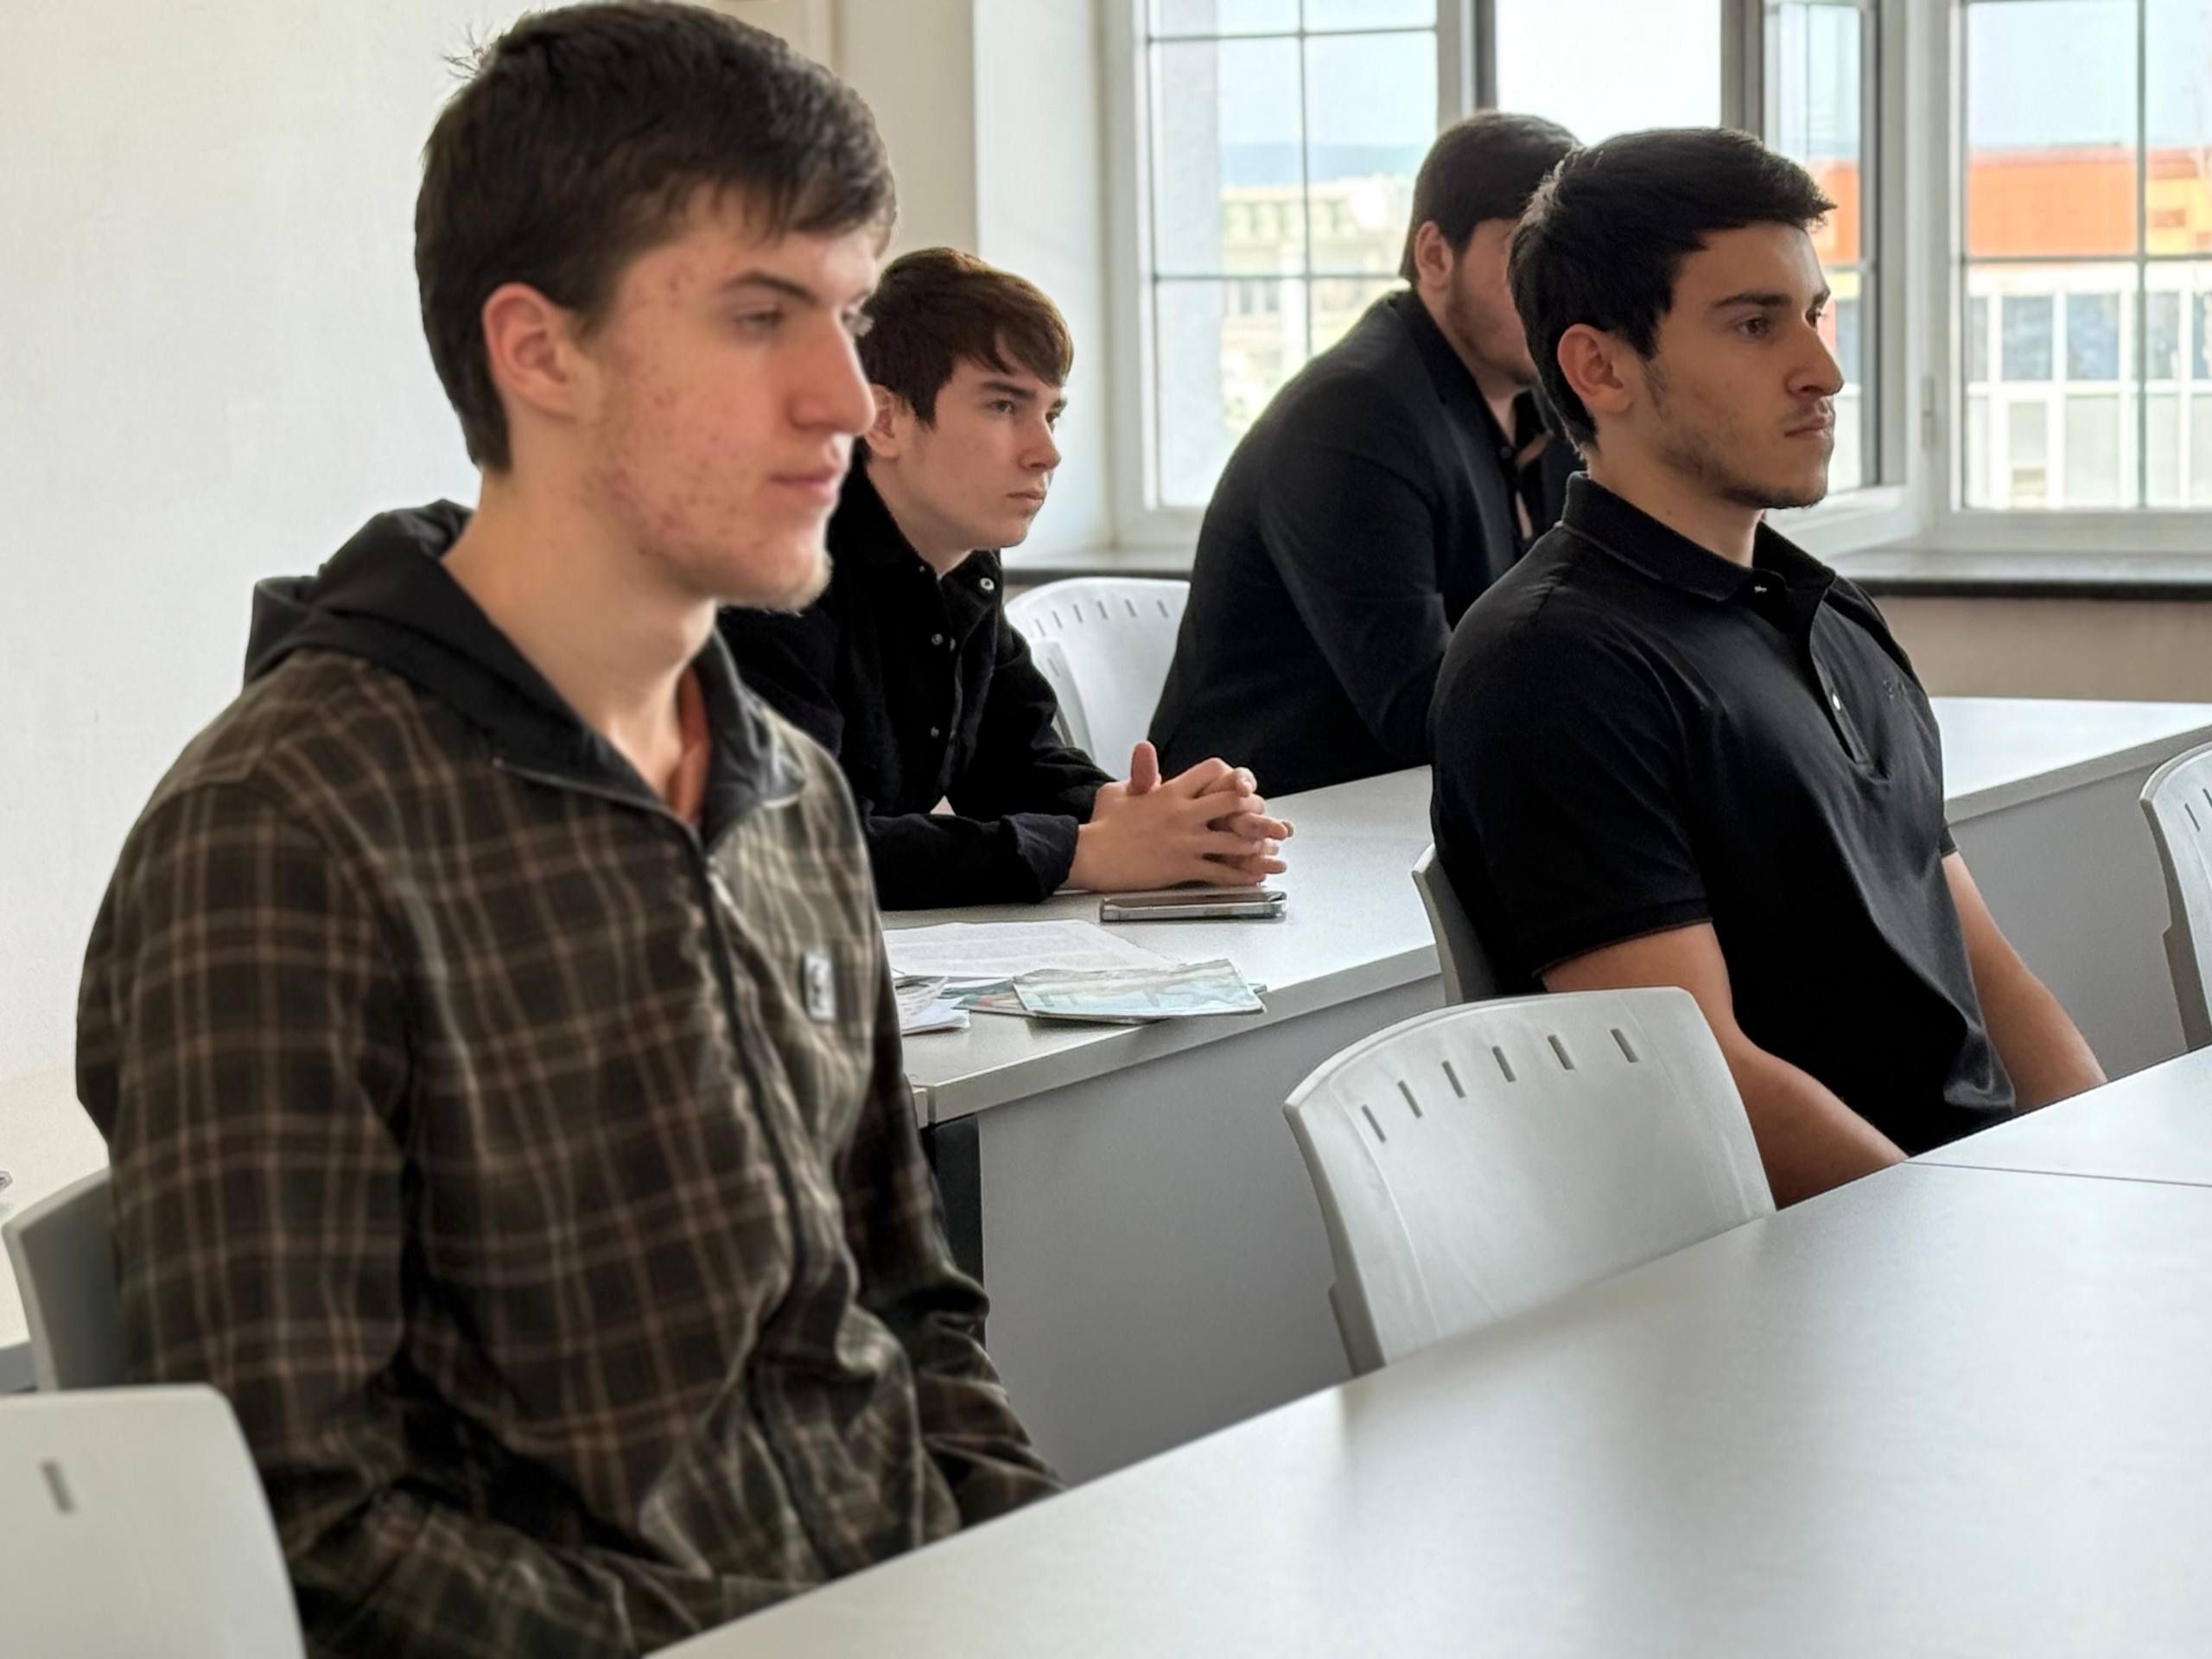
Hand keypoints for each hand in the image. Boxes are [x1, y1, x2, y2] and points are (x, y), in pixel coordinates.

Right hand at [1066, 747, 1292, 891]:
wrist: (1092, 855)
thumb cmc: (1103, 823)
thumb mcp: (1119, 789)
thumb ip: (1140, 773)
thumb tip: (1144, 750)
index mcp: (1170, 791)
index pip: (1213, 771)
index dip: (1230, 775)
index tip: (1237, 784)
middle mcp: (1184, 814)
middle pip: (1233, 802)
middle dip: (1251, 808)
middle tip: (1260, 816)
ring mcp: (1186, 842)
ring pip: (1234, 840)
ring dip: (1254, 843)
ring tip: (1266, 847)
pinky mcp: (1183, 867)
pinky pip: (1222, 872)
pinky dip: (1243, 875)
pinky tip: (1256, 876)